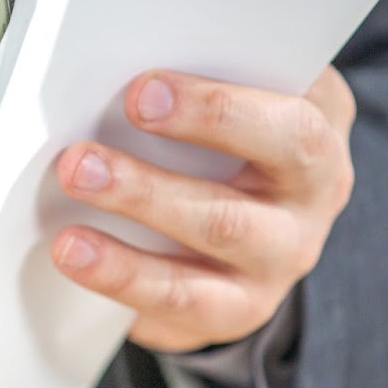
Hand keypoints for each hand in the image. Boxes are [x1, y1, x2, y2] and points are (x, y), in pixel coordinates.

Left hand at [51, 67, 355, 352]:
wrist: (250, 221)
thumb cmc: (230, 134)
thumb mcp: (234, 95)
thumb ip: (197, 79)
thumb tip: (111, 82)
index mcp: (318, 124)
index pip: (288, 120)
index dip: (213, 109)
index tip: (141, 93)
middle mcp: (314, 197)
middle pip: (232, 204)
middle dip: (150, 185)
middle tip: (79, 164)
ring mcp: (281, 259)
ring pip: (208, 253)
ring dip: (130, 244)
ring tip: (69, 234)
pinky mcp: (242, 308)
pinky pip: (181, 305)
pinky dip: (124, 282)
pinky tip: (78, 261)